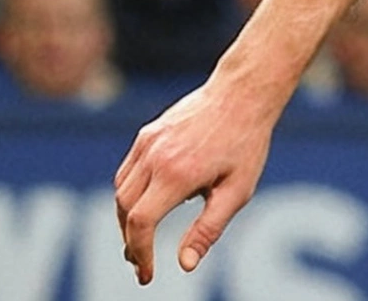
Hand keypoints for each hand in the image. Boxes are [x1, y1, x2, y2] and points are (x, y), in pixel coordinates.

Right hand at [113, 80, 277, 283]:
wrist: (242, 92)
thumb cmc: (246, 143)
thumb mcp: (237, 191)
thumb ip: (208, 229)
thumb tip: (185, 265)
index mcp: (177, 173)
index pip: (141, 223)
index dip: (139, 253)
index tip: (146, 274)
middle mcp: (155, 157)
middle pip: (125, 210)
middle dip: (129, 240)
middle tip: (141, 261)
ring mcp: (147, 142)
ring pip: (121, 190)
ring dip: (126, 219)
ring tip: (141, 238)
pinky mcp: (147, 134)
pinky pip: (127, 171)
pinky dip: (129, 194)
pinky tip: (146, 205)